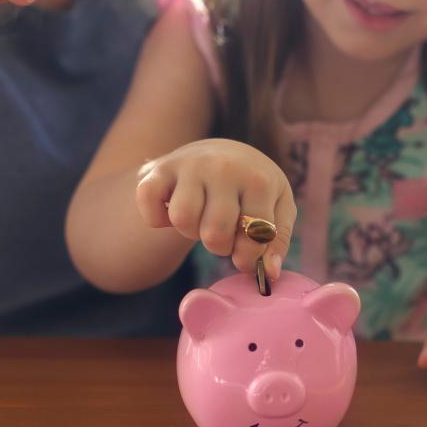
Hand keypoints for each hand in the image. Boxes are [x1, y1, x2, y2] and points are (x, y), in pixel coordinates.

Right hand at [135, 139, 296, 278]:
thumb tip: (269, 273)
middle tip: (224, 233)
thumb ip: (277, 240)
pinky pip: (147, 201)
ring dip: (190, 232)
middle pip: (214, 234)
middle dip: (219, 246)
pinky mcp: (162, 167)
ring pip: (182, 220)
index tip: (246, 253)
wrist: (224, 152)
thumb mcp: (278, 207)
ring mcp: (191, 165)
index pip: (253, 238)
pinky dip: (155, 217)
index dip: (248, 257)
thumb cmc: (254, 187)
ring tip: (202, 220)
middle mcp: (224, 168)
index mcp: (258, 180)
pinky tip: (171, 214)